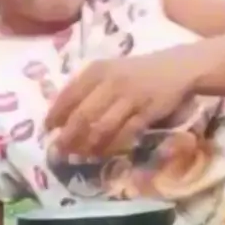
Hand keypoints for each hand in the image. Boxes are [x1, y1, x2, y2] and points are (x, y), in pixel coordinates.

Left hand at [45, 48, 193, 157]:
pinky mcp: (147, 112)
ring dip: (87, 145)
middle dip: (68, 136)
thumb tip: (61, 115)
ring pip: (102, 128)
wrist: (176, 68)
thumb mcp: (109, 70)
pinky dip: (111, 147)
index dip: (55, 115)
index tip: (47, 130)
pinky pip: (124, 134)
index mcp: (97, 70)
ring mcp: (130, 98)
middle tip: (58, 151)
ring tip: (78, 156)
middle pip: (83, 116)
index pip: (69, 95)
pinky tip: (101, 154)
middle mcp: (111, 83)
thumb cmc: (136, 71)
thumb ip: (87, 88)